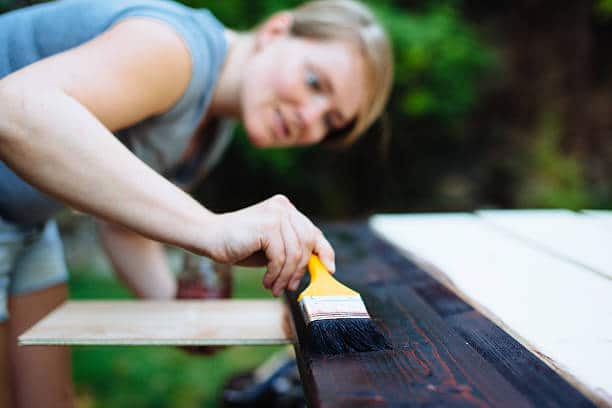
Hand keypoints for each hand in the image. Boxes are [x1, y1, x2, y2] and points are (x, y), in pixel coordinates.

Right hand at [207, 195, 334, 296]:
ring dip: (285, 276)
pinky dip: (275, 274)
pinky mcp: (267, 225)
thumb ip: (292, 250)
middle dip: (300, 270)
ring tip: (274, 287)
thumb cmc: (240, 245)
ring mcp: (276, 214)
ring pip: (295, 254)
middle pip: (307, 244)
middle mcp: (284, 208)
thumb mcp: (273, 248)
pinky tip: (266, 281)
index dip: (324, 251)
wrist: (209, 237)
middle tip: (288, 287)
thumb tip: (318, 267)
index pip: (313, 231)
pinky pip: (281, 257)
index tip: (329, 269)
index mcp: (287, 209)